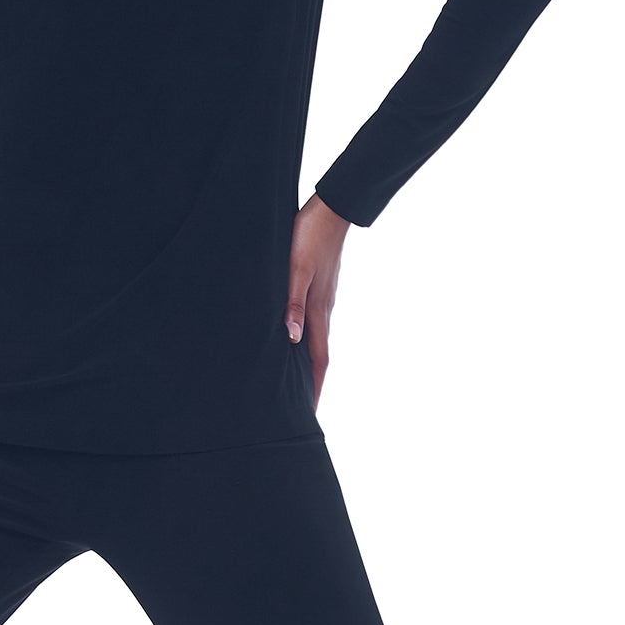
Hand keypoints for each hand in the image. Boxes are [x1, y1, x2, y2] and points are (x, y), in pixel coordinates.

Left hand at [284, 192, 351, 410]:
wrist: (332, 209)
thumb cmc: (310, 236)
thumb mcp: (295, 270)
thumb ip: (292, 304)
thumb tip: (292, 339)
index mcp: (318, 312)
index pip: (318, 361)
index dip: (314, 389)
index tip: (309, 415)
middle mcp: (324, 311)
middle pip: (319, 357)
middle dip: (312, 385)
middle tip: (301, 409)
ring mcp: (323, 300)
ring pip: (315, 341)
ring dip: (309, 365)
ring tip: (296, 383)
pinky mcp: (319, 289)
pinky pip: (313, 324)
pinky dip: (305, 342)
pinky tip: (294, 340)